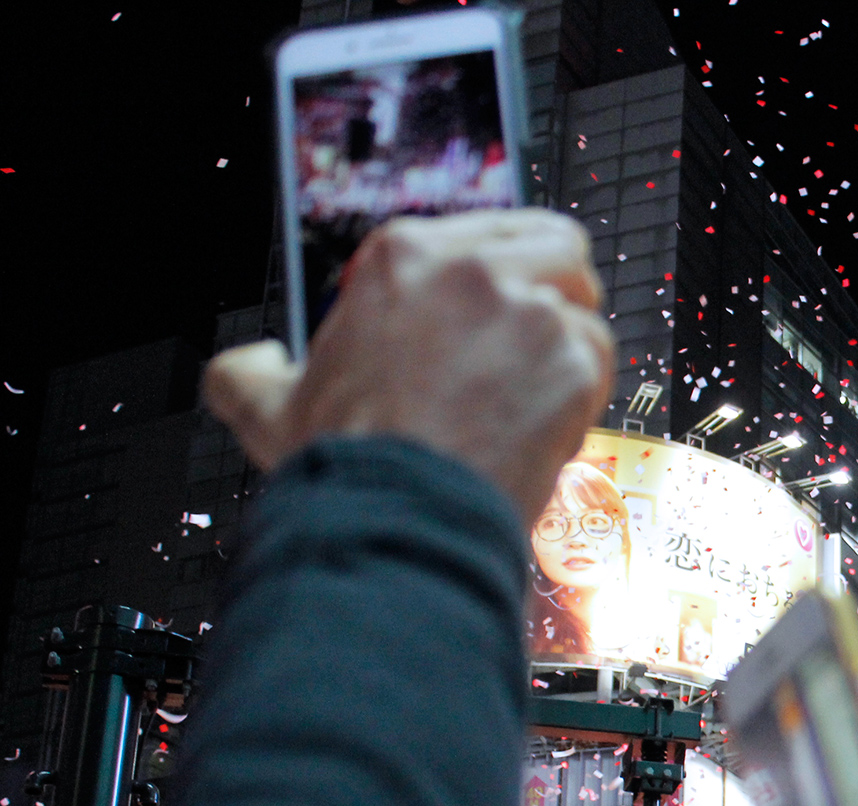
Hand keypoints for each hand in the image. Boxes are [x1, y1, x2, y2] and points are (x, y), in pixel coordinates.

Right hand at [202, 209, 612, 520]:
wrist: (398, 516)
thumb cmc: (349, 463)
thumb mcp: (267, 406)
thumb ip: (249, 370)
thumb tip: (251, 361)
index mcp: (403, 257)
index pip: (491, 229)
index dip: (506, 270)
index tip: (500, 307)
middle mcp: (471, 271)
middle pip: (557, 245)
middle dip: (559, 288)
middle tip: (541, 336)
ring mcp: (527, 313)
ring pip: (583, 309)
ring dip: (569, 350)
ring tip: (534, 396)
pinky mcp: (570, 362)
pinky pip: (599, 362)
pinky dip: (584, 395)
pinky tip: (546, 424)